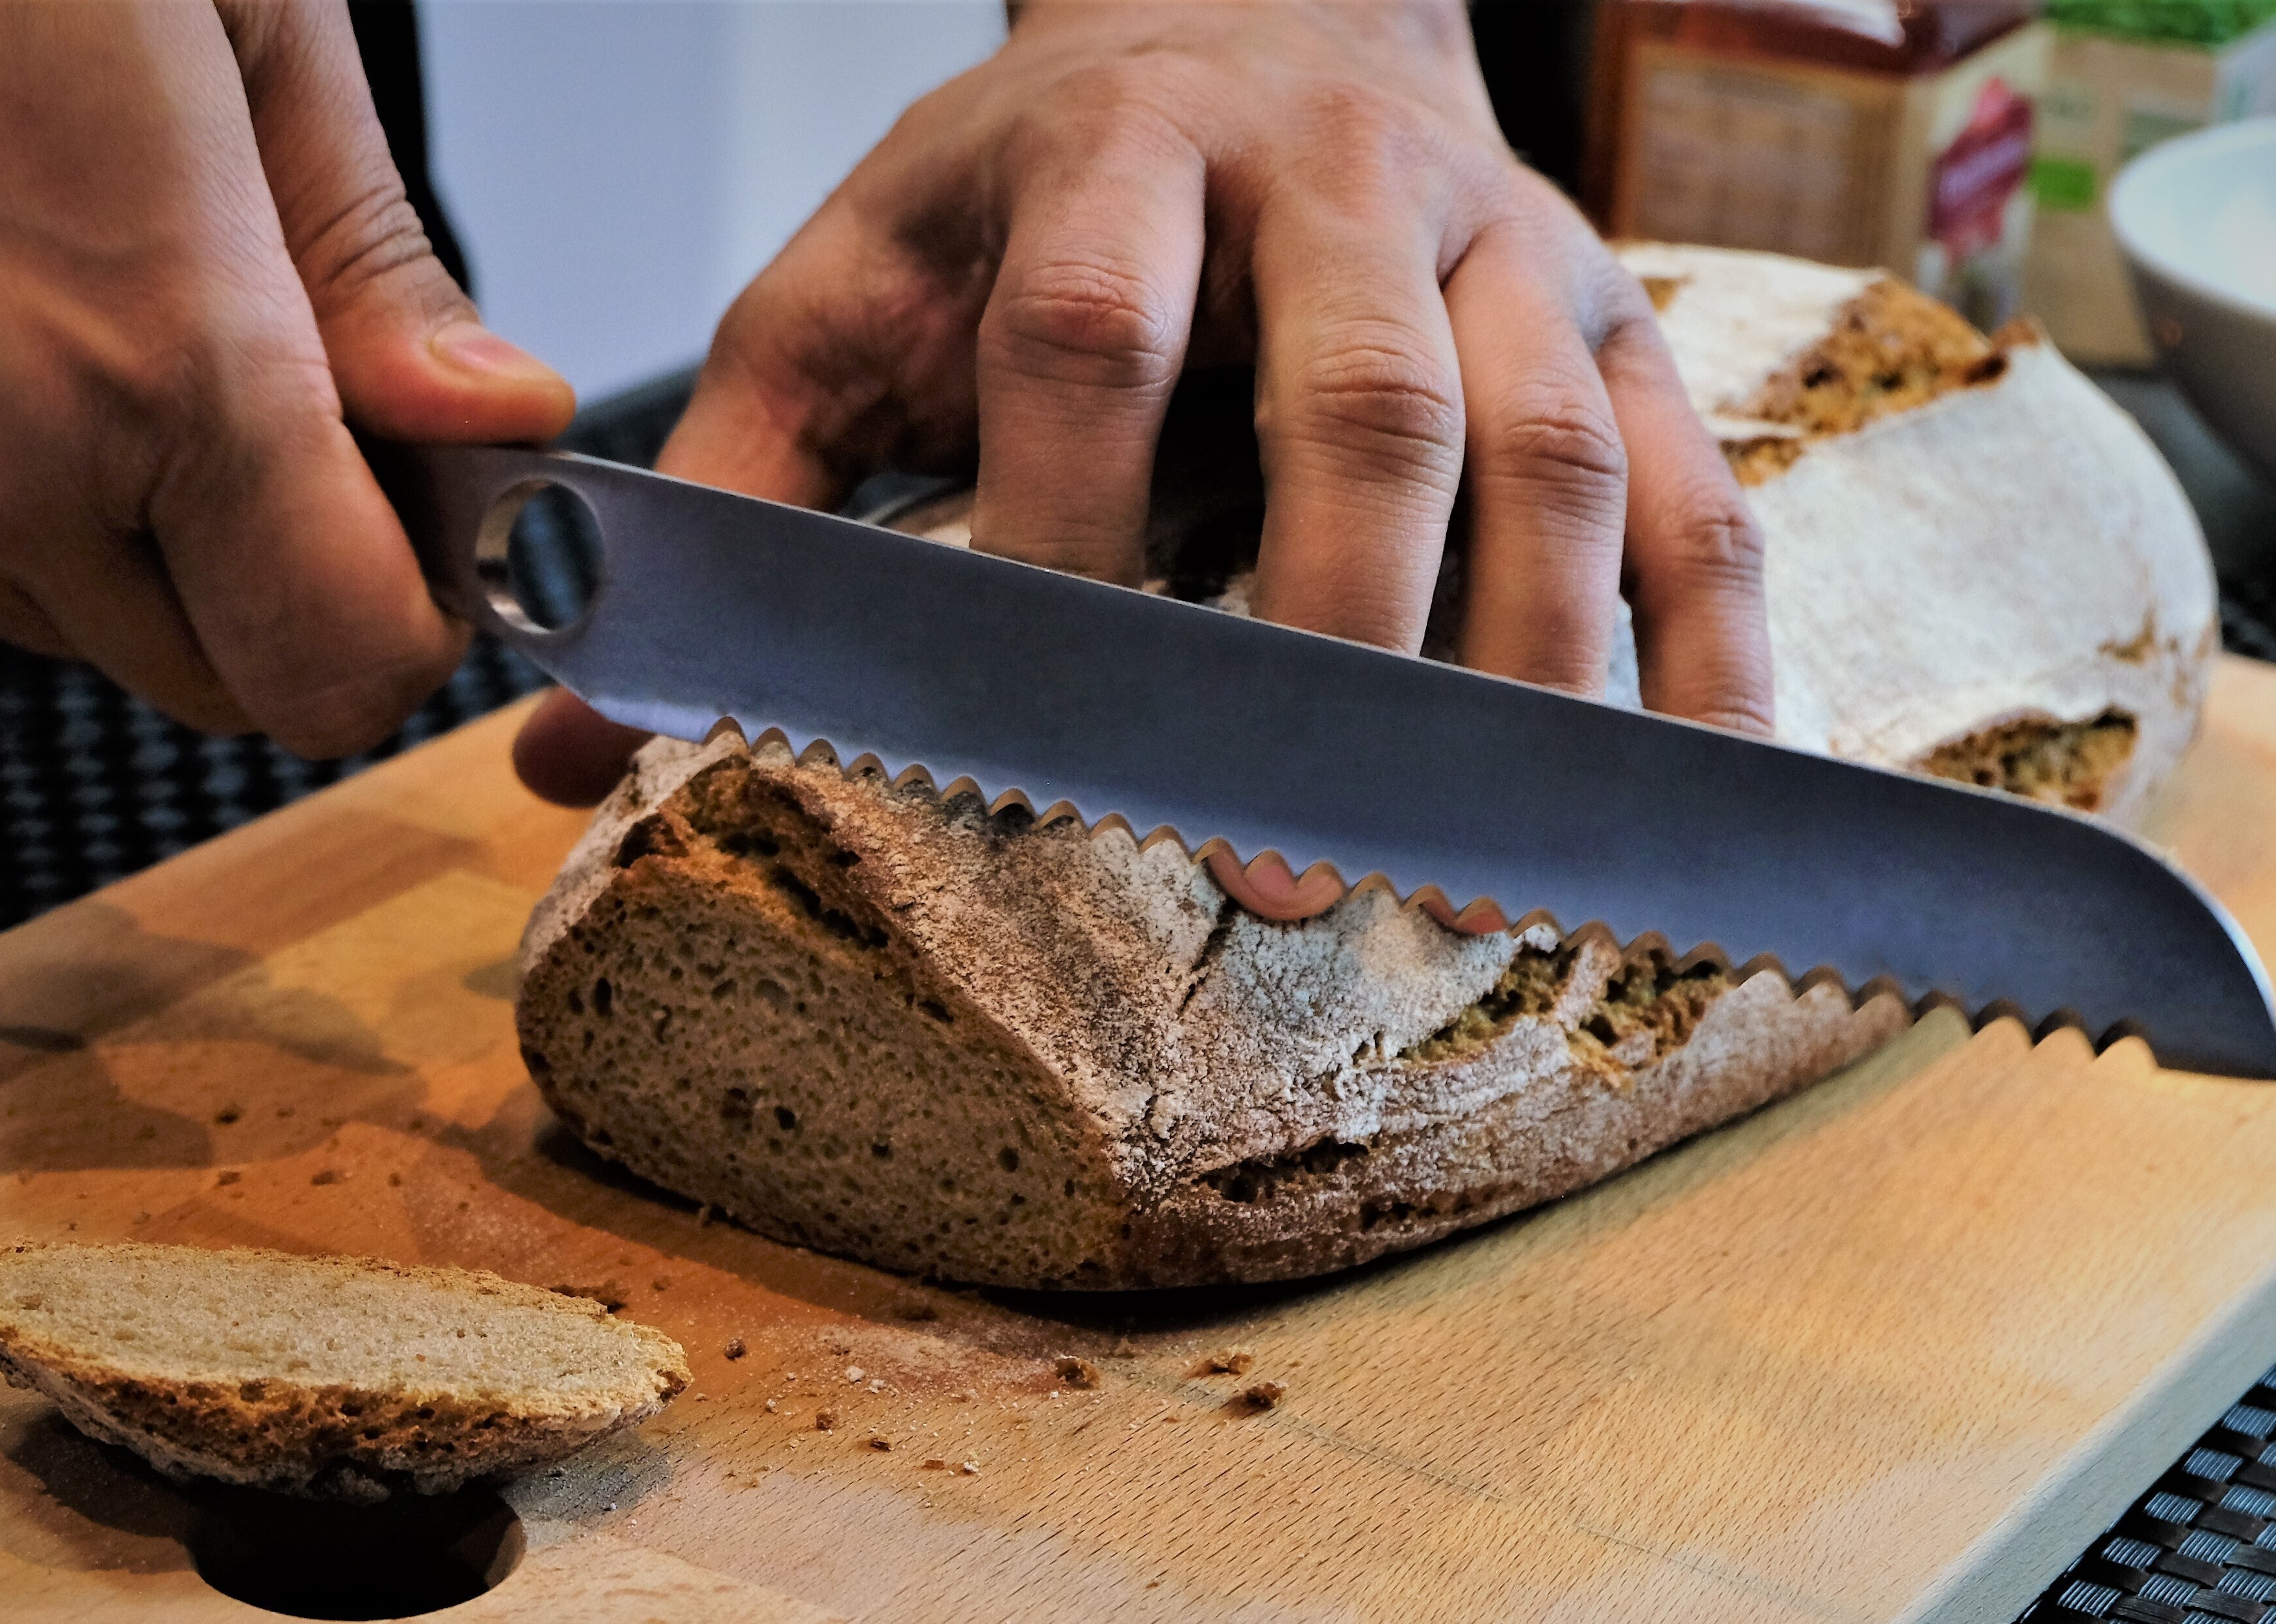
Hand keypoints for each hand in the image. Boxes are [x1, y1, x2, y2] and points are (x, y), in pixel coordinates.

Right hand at [0, 0, 571, 756]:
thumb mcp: (233, 15)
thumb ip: (375, 264)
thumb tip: (492, 419)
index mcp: (150, 357)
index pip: (349, 661)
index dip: (420, 607)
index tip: (430, 514)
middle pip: (244, 685)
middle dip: (301, 583)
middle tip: (292, 412)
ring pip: (112, 645)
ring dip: (163, 546)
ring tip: (115, 331)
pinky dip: (39, 513)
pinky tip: (5, 339)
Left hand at [514, 0, 1770, 927]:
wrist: (1260, 8)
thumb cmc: (1036, 193)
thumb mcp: (853, 287)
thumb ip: (740, 487)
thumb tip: (571, 727)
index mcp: (1117, 154)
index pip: (1094, 336)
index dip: (1065, 530)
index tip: (1025, 731)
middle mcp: (1338, 183)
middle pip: (1367, 400)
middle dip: (1326, 642)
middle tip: (1280, 871)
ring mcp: (1510, 245)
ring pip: (1553, 456)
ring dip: (1525, 682)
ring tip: (1475, 884)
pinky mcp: (1624, 322)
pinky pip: (1695, 493)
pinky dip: (1704, 659)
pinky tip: (1678, 807)